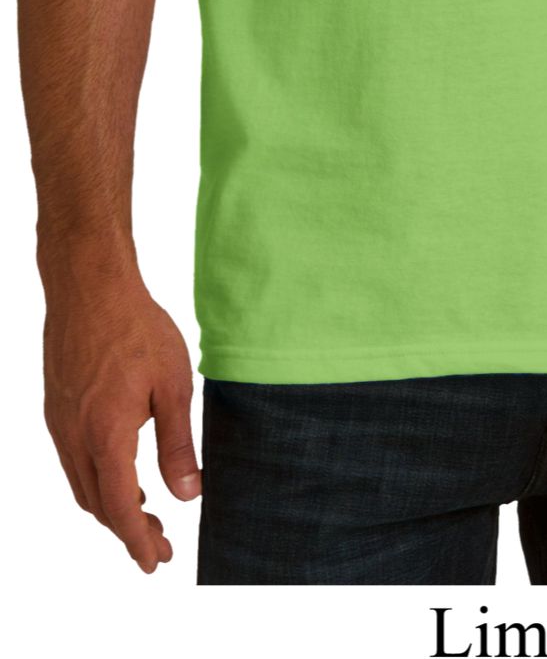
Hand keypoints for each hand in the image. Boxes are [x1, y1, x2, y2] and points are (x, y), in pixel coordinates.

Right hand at [42, 267, 199, 571]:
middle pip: (97, 505)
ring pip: (82, 484)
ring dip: (111, 506)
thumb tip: (188, 494)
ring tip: (145, 513)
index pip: (119, 508)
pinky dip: (97, 479)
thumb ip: (178, 444)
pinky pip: (74, 460)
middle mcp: (75, 436)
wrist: (89, 286)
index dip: (137, 540)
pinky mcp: (57, 408)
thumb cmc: (135, 327)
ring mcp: (60, 423)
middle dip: (127, 531)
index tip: (154, 561)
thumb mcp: (172, 385)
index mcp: (106, 435)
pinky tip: (122, 471)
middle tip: (159, 544)